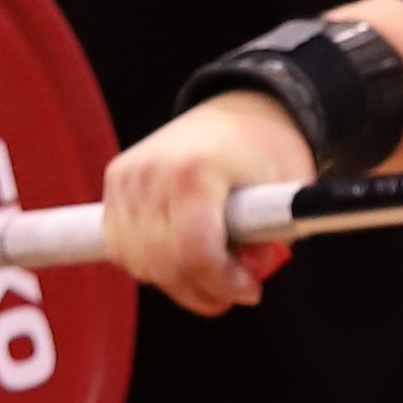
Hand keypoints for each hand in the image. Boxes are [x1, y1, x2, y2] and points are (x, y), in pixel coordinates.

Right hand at [100, 92, 314, 315]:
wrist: (237, 111)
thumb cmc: (265, 153)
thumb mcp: (287, 190)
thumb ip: (271, 237)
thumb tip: (248, 275)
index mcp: (197, 170)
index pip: (195, 252)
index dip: (223, 284)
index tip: (251, 290)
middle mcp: (153, 172)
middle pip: (163, 265)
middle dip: (203, 291)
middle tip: (235, 289)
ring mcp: (128, 177)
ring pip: (138, 262)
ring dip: (177, 282)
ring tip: (211, 272)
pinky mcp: (115, 181)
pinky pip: (121, 247)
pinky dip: (150, 263)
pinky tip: (182, 257)